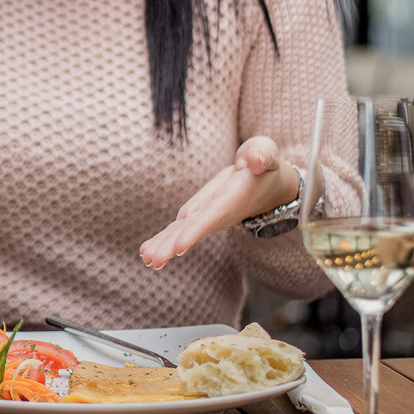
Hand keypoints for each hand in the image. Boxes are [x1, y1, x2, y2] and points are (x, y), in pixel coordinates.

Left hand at [139, 136, 297, 269]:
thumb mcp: (265, 152)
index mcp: (234, 196)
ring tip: (147, 260)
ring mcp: (207, 215)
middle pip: (193, 228)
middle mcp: (219, 211)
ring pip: (183, 231)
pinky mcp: (198, 214)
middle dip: (173, 244)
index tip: (180, 246)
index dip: (196, 229)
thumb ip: (260, 154)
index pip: (213, 215)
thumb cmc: (262, 162)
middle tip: (154, 261)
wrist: (265, 181)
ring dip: (165, 246)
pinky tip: (147, 254)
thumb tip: (254, 161)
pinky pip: (180, 228)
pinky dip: (165, 240)